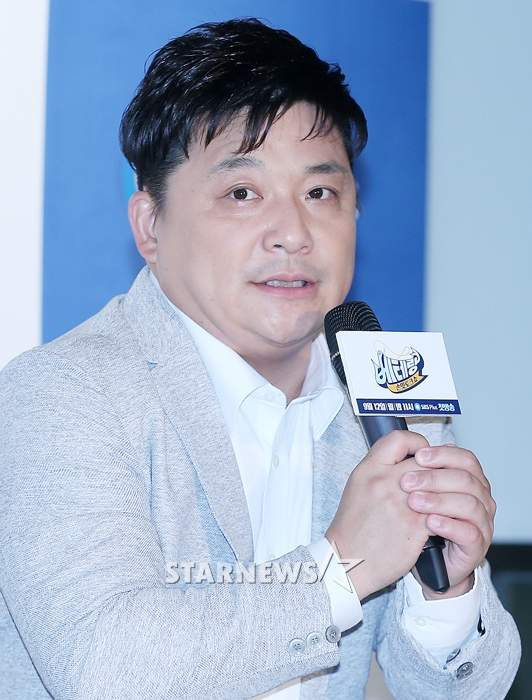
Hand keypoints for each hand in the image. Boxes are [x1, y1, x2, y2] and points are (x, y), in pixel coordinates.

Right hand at [326, 430, 433, 600]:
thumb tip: (411, 456)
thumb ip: (382, 469)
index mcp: (368, 469)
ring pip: (439, 484)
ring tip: (448, 498)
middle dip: (439, 469)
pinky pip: (442, 510)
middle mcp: (383, 482)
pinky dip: (447, 513)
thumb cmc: (353, 526)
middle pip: (424, 461)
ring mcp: (400, 503)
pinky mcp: (414, 526)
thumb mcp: (359, 486)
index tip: (423, 456)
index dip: (416, 443)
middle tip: (443, 479)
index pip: (398, 439)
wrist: (347, 560)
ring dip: (448, 491)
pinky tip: (446, 517)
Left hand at [400, 444, 495, 598]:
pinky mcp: (476, 547)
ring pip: (470, 504)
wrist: (419, 559)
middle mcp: (480, 499)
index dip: (443, 455)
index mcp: (468, 481)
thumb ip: (417, 467)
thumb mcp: (413, 490)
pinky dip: (449, 526)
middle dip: (435, 477)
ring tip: (414, 502)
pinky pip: (469, 533)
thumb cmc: (416, 521)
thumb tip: (413, 444)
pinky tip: (430, 522)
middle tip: (407, 482)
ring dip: (439, 501)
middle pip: (466, 479)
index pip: (465, 459)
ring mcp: (481, 523)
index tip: (419, 456)